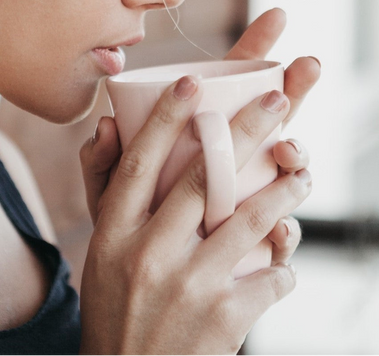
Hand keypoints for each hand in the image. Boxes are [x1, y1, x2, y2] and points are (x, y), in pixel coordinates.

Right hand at [78, 75, 312, 355]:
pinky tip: (282, 259)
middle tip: (276, 100)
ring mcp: (188, 287)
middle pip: (201, 179)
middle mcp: (147, 253)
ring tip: (302, 172)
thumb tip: (107, 125)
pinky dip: (282, 264)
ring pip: (248, 221)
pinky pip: (270, 277)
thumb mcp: (100, 249)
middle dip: (244, 132)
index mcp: (113, 232)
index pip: (140, 163)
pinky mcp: (224, 320)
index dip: (165, 119)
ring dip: (283, 192)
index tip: (192, 82)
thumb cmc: (116, 304)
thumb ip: (102, 186)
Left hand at [81, 8, 319, 227]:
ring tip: (288, 150)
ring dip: (295, 152)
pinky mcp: (254, 243)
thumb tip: (103, 126)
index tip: (279, 16)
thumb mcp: (105, 194)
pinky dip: (285, 231)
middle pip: (269, 116)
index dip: (255, 48)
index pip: (229, 84)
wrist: (136, 294)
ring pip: (285, 168)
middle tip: (309, 64)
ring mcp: (247, 197)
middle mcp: (229, 159)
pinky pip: (279, 233)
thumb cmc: (123, 230)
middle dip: (293, 88)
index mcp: (197, 136)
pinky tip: (282, 230)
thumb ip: (100, 162)